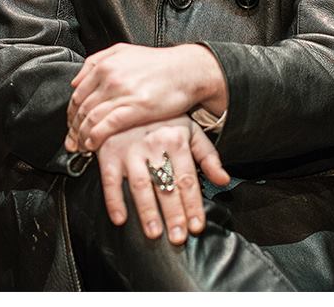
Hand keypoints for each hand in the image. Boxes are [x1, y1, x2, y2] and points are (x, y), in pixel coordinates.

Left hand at [65, 42, 226, 151]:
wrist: (187, 70)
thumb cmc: (158, 63)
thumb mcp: (124, 52)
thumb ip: (97, 61)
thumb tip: (76, 80)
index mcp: (105, 65)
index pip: (77, 94)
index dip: (71, 113)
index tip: (71, 125)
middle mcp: (110, 77)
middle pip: (81, 108)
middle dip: (73, 128)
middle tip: (71, 142)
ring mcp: (122, 93)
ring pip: (91, 119)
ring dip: (81, 136)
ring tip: (80, 147)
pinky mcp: (136, 108)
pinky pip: (106, 126)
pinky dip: (95, 137)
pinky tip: (92, 145)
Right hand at [96, 114, 229, 244]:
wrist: (131, 97)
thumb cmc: (164, 119)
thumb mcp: (190, 131)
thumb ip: (208, 156)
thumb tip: (224, 180)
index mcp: (176, 139)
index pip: (187, 179)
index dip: (193, 204)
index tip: (197, 226)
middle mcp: (153, 144)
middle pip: (166, 185)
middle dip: (174, 213)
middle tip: (178, 237)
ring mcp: (130, 149)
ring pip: (139, 184)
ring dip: (147, 211)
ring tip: (154, 233)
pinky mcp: (109, 152)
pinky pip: (110, 179)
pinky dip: (113, 200)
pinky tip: (120, 218)